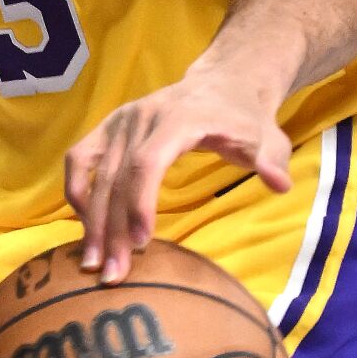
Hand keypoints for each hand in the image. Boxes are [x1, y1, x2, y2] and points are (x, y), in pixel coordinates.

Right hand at [66, 67, 293, 284]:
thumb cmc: (244, 118)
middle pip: (118, 176)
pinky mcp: (108, 126)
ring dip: (92, 222)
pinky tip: (85, 227)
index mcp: (179, 117)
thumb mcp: (267, 136)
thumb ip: (271, 159)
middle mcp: (143, 116)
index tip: (143, 243)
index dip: (140, 202)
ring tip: (94, 264)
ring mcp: (121, 120)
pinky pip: (80, 159)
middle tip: (113, 275)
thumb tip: (279, 184)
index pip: (149, 161)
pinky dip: (77, 192)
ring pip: (96, 175)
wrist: (222, 82)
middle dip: (113, 228)